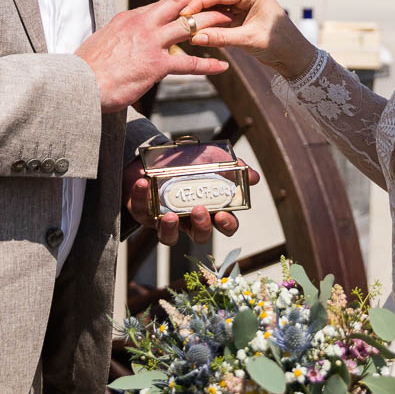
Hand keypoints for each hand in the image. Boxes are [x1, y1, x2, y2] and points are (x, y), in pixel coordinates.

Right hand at [76, 0, 230, 113]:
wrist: (78, 84)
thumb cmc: (86, 69)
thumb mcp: (103, 42)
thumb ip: (119, 37)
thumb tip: (123, 40)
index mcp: (129, 19)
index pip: (161, 4)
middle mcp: (142, 25)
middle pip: (177, 3)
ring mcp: (150, 43)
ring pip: (188, 27)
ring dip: (211, 22)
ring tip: (231, 19)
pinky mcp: (155, 65)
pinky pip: (189, 63)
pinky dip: (208, 65)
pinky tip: (223, 66)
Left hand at [122, 160, 260, 244]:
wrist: (156, 155)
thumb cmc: (188, 163)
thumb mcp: (212, 160)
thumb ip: (233, 168)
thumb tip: (254, 176)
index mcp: (210, 209)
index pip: (224, 226)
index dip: (227, 225)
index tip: (223, 215)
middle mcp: (189, 220)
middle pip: (200, 236)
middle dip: (201, 227)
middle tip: (198, 210)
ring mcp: (165, 220)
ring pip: (168, 238)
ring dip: (170, 230)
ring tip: (169, 215)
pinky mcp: (142, 213)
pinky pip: (140, 212)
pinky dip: (140, 197)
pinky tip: (142, 182)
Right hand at [181, 0, 316, 78]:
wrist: (294, 56)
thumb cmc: (279, 44)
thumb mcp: (248, 40)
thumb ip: (220, 38)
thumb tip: (194, 38)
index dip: (200, 2)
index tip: (184, 13)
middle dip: (199, 9)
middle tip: (180, 21)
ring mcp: (244, 4)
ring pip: (216, 8)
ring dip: (203, 17)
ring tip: (185, 27)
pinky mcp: (241, 15)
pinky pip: (221, 17)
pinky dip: (210, 24)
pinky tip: (196, 31)